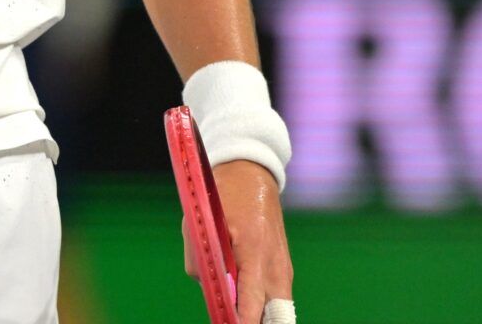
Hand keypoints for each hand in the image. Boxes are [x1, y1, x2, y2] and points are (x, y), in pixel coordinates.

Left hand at [185, 159, 293, 322]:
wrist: (252, 172)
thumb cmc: (223, 194)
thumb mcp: (200, 220)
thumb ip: (199, 257)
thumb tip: (204, 286)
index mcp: (255, 252)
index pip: (251, 304)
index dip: (240, 322)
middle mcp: (275, 265)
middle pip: (272, 316)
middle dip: (252, 322)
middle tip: (230, 319)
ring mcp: (283, 267)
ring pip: (276, 309)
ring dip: (258, 315)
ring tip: (236, 311)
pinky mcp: (283, 266)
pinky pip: (276, 297)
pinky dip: (262, 304)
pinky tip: (243, 301)